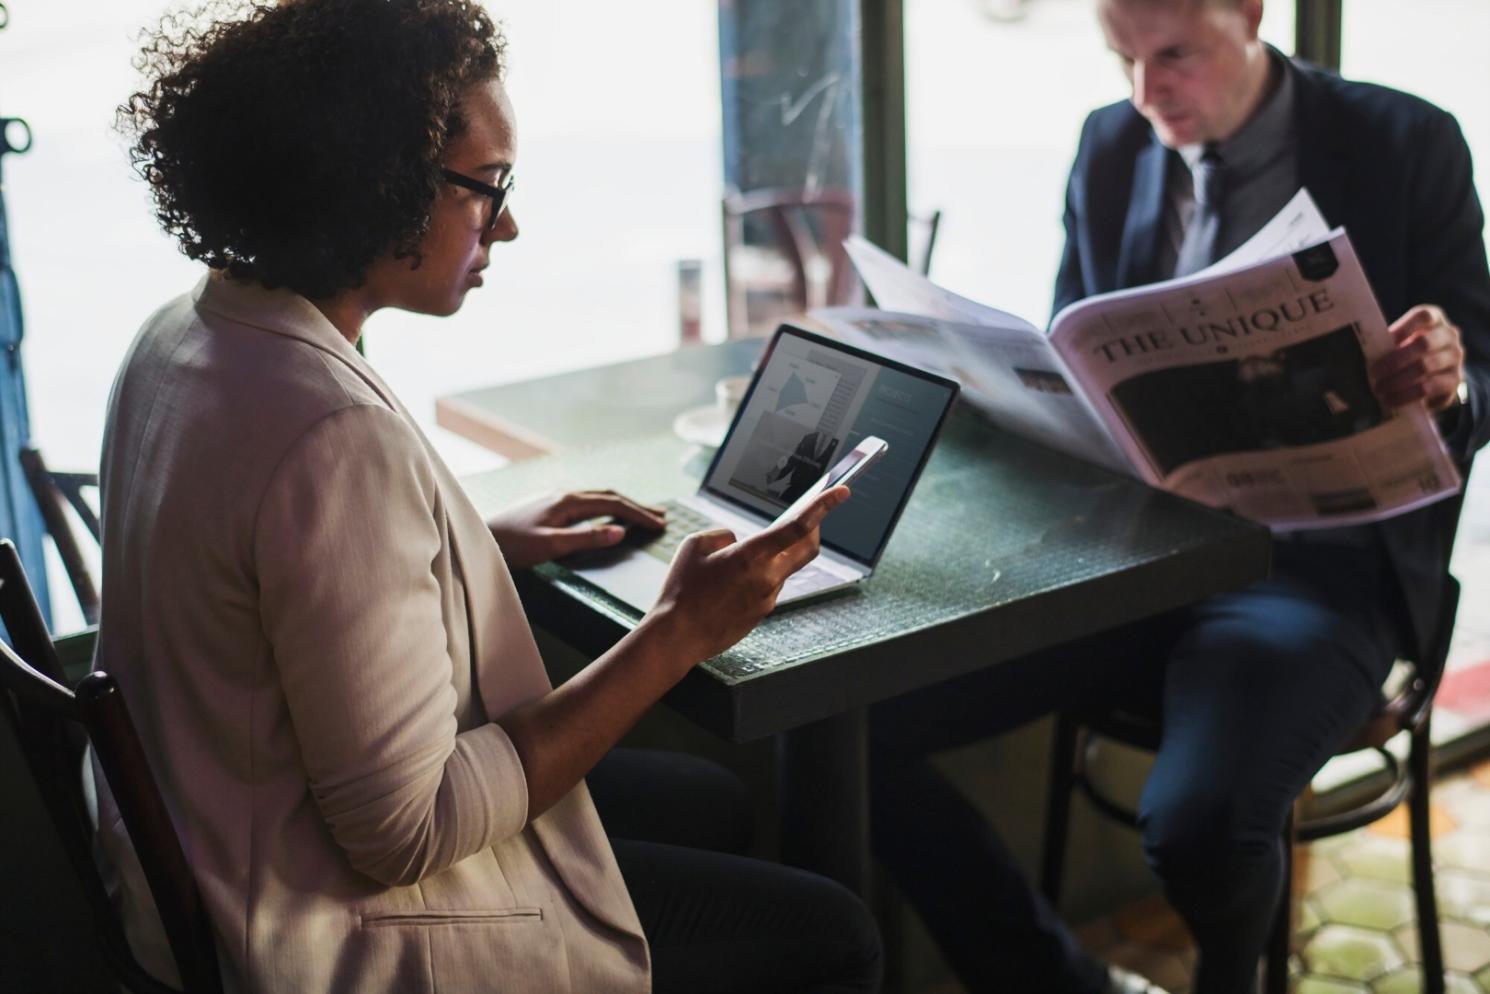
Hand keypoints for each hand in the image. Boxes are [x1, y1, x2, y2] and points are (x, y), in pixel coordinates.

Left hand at [486, 489, 665, 568]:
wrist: (478, 539)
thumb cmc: (511, 546)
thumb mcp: (551, 545)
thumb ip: (586, 538)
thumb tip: (620, 531)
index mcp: (568, 501)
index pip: (613, 504)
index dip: (639, 514)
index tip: (660, 524)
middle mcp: (564, 494)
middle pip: (609, 496)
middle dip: (637, 506)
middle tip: (661, 515)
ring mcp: (555, 498)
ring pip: (597, 497)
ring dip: (622, 505)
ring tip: (641, 513)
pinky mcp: (548, 505)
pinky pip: (586, 502)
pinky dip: (605, 507)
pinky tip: (606, 514)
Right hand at [646, 486, 850, 665]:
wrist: (677, 637)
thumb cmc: (681, 590)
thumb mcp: (695, 546)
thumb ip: (723, 535)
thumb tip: (739, 542)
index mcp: (751, 556)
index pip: (798, 526)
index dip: (823, 505)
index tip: (842, 491)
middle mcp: (767, 578)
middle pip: (808, 548)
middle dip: (814, 528)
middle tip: (810, 514)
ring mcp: (767, 598)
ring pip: (784, 568)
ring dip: (774, 556)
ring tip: (739, 558)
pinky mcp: (762, 614)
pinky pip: (768, 586)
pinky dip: (759, 576)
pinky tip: (731, 582)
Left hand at [1371, 304, 1465, 410]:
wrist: (1434, 376)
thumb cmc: (1410, 352)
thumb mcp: (1402, 342)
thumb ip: (1388, 342)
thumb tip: (1363, 351)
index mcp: (1435, 319)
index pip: (1424, 316)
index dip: (1404, 327)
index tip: (1385, 341)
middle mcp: (1449, 335)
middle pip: (1424, 343)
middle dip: (1395, 359)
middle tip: (1373, 373)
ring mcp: (1455, 357)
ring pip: (1426, 366)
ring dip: (1398, 380)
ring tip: (1378, 390)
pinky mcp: (1455, 380)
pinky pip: (1430, 387)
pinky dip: (1406, 395)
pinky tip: (1390, 400)